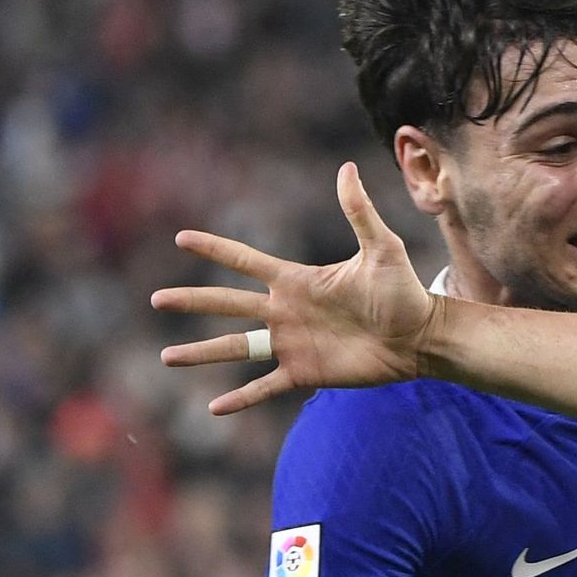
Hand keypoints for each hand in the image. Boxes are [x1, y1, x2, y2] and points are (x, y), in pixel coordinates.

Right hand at [154, 163, 438, 414]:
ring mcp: (291, 343)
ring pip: (235, 348)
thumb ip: (358, 211)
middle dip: (192, 301)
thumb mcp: (381, 248)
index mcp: (297, 281)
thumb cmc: (404, 291)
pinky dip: (240, 398)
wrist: (420, 337)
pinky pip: (264, 386)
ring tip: (167, 357)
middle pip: (227, 304)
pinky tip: (214, 408)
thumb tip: (347, 168)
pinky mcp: (304, 372)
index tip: (181, 238)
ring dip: (201, 352)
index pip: (245, 261)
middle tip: (156, 299)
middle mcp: (286, 311)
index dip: (215, 249)